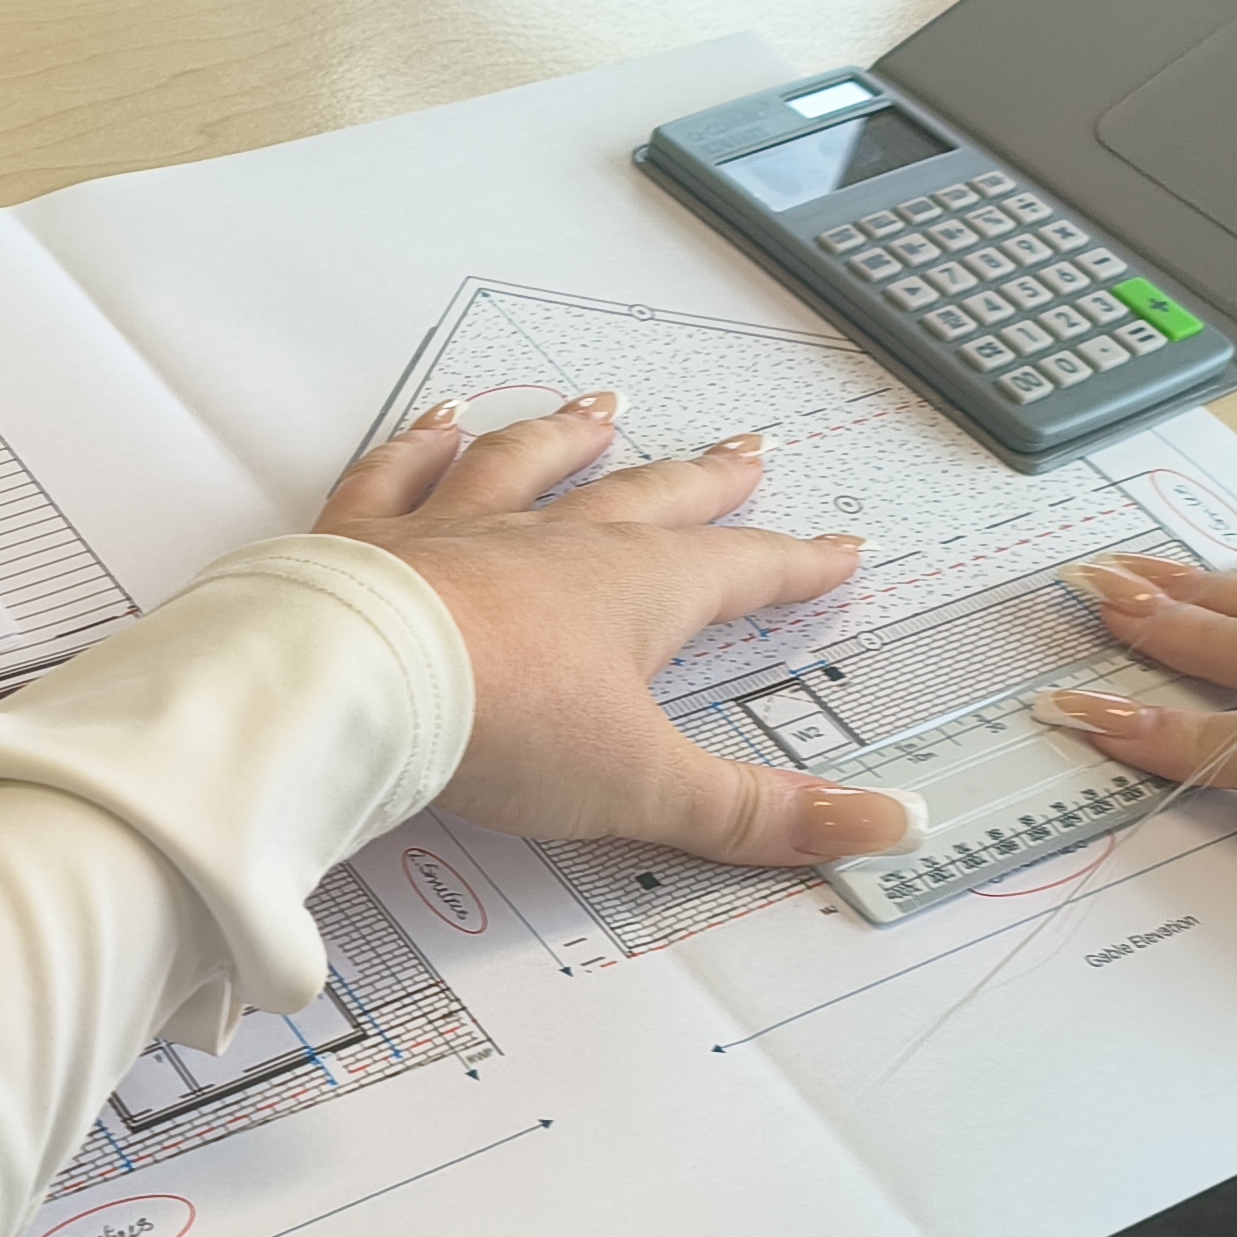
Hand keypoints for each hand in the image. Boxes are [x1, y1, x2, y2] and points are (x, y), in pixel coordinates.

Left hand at [317, 393, 901, 859]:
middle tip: (744, 454)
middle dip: (703, 482)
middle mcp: (551, 541)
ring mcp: (458, 530)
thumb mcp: (645, 785)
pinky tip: (437, 422)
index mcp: (633, 590)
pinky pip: (401, 475)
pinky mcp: (372, 541)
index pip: (739, 571)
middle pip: (646, 499)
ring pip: (527, 466)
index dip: (795, 566)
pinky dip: (420, 445)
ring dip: (570, 437)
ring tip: (602, 411)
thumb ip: (754, 812)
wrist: (357, 684)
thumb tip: (879, 824)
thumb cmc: (498, 722)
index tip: (836, 551)